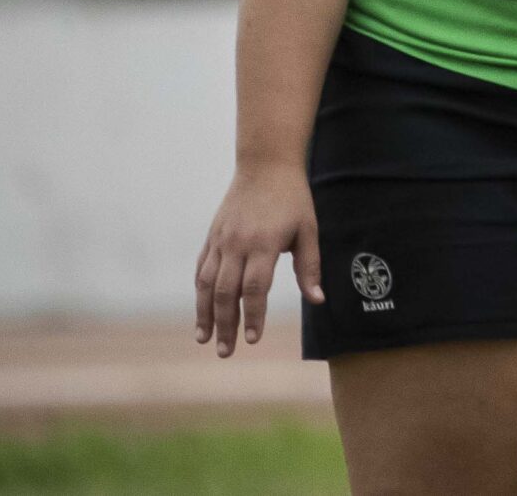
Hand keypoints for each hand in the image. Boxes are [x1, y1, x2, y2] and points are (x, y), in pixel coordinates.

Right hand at [193, 164, 321, 356]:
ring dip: (204, 314)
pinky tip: (201, 311)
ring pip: (206, 284)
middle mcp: (237, 244)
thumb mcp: (308, 230)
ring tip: (205, 339)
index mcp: (264, 244)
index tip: (253, 340)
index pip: (254, 288)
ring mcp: (220, 240)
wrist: (266, 165)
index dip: (252, 316)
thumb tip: (318, 300)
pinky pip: (201, 269)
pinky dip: (199, 293)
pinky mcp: (211, 237)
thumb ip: (310, 267)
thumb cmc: (293, 199)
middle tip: (225, 352)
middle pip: (225, 293)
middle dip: (225, 325)